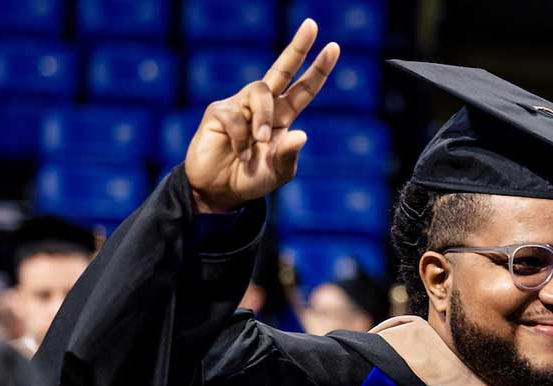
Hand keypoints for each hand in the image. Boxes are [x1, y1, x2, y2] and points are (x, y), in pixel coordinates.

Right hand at [185, 19, 339, 211]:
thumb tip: (301, 134)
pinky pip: (236, 117)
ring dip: (264, 118)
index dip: (318, 70)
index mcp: (283, 118)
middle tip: (312, 26)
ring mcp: (240, 106)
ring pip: (260, 91)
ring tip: (262, 141)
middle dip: (298, 47)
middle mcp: (262, 107)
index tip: (334, 46)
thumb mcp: (277, 172)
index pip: (303, 89)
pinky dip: (242, 139)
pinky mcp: (218, 113)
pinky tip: (241, 155)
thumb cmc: (250, 180)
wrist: (220, 193)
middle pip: (281, 69)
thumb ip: (288, 155)